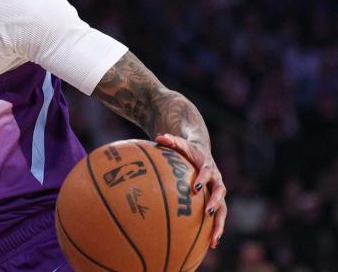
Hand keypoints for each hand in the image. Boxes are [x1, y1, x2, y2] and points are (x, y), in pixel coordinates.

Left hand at [155, 133, 226, 247]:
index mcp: (208, 166)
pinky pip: (218, 217)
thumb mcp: (180, 143)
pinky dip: (215, 229)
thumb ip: (170, 140)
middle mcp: (217, 180)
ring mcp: (218, 192)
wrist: (203, 152)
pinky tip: (210, 244)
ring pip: (223, 209)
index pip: (207, 171)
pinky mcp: (216, 201)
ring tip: (214, 240)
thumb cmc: (188, 150)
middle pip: (220, 192)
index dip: (203, 178)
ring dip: (220, 224)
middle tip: (209, 212)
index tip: (196, 187)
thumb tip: (158, 136)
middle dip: (215, 202)